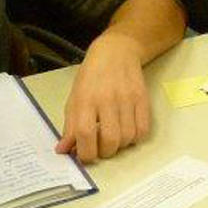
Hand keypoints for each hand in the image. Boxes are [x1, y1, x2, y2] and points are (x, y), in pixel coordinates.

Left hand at [57, 41, 150, 162]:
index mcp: (86, 99)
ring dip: (119, 146)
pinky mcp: (143, 99)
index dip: (85, 153)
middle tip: (100, 148)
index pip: (85, 134)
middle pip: (110, 140)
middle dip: (104, 153)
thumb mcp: (74, 98)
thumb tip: (64, 150)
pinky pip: (143, 130)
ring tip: (113, 138)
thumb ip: (70, 126)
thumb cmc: (91, 76)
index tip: (84, 156)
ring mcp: (128, 99)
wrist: (116, 52)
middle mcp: (108, 99)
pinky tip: (127, 132)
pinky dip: (135, 138)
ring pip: (127, 137)